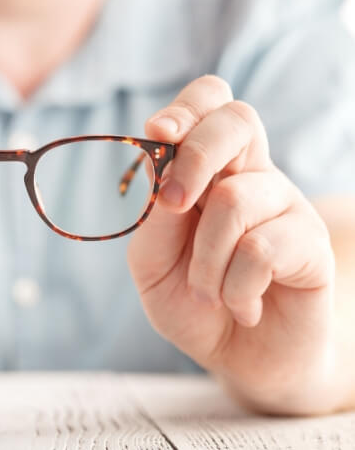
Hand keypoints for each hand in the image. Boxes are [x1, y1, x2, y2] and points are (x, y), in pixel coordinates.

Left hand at [127, 76, 336, 411]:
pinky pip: (261, 249)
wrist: (238, 358)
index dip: (185, 107)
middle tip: (174, 204)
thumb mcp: (152, 261)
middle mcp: (251, 176)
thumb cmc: (191, 301)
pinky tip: (243, 306)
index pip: (211, 104)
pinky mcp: (311, 244)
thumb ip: (154, 216)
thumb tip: (162, 169)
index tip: (157, 133)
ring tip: (207, 291)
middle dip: (193, 157)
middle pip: (237, 121)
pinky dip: (235, 287)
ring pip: (236, 199)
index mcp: (209, 170)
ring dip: (204, 259)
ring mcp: (285, 206)